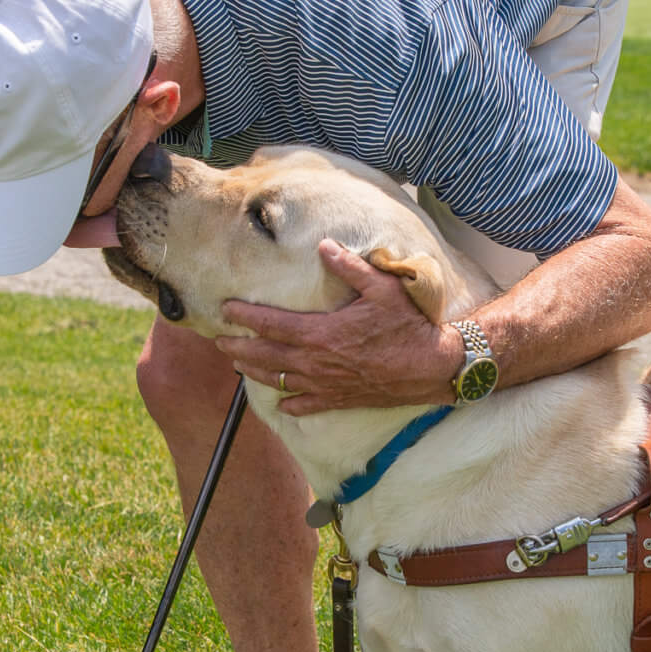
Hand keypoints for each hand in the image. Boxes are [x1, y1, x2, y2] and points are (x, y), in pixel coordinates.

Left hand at [217, 240, 462, 416]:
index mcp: (321, 333)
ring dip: (254, 373)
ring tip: (237, 367)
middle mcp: (317, 362)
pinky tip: (283, 404)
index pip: (271, 324)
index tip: (225, 310)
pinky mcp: (341, 399)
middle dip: (238, 348)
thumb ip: (350, 267)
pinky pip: (308, 405)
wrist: (432, 366)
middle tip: (217, 343)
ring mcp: (327, 384)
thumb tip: (324, 245)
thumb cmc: (408, 324)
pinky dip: (292, 404)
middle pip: (266, 356)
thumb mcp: (382, 288)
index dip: (245, 317)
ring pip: (279, 381)